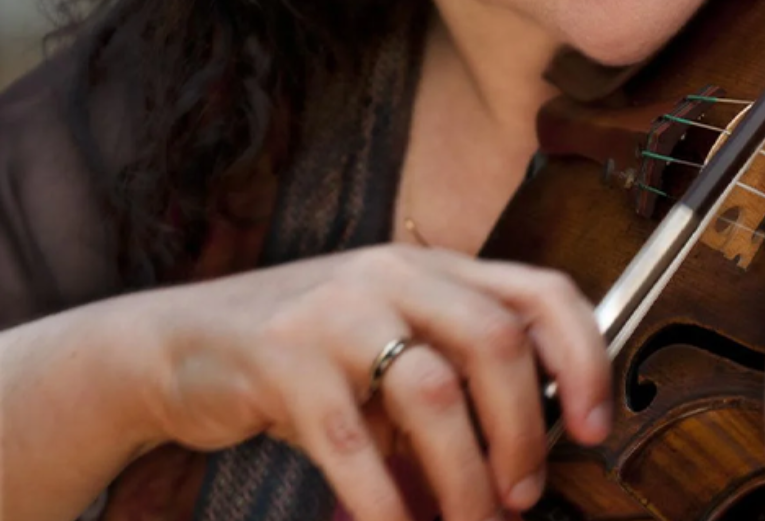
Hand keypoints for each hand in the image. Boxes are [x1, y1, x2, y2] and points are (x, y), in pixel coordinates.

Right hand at [142, 246, 610, 520]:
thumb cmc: (302, 357)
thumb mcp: (387, 351)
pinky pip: (352, 440)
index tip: (591, 428)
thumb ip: (452, 391)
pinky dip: (387, 499)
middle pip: (497, 342)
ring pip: (434, 393)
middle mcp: (394, 275)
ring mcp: (335, 311)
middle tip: (523, 495)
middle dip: (524, 432)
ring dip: (465, 476)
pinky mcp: (281, 360)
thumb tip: (516, 474)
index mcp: (436, 268)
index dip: (582, 358)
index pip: (541, 292)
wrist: (172, 346)